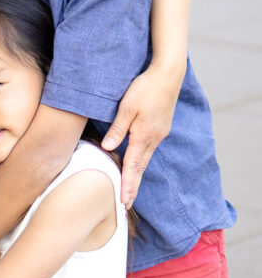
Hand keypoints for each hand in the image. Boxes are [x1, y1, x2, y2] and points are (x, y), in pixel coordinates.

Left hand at [101, 62, 181, 206]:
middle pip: (141, 167)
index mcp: (144, 136)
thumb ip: (118, 129)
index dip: (128, 185)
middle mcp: (154, 138)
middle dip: (134, 185)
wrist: (168, 74)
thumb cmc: (145, 88)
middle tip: (127, 203)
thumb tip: (108, 149)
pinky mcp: (161, 127)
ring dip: (138, 174)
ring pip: (146, 158)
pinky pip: (149, 148)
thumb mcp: (126, 107)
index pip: (133, 167)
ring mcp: (159, 133)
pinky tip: (138, 162)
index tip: (124, 201)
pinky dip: (142, 160)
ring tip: (130, 187)